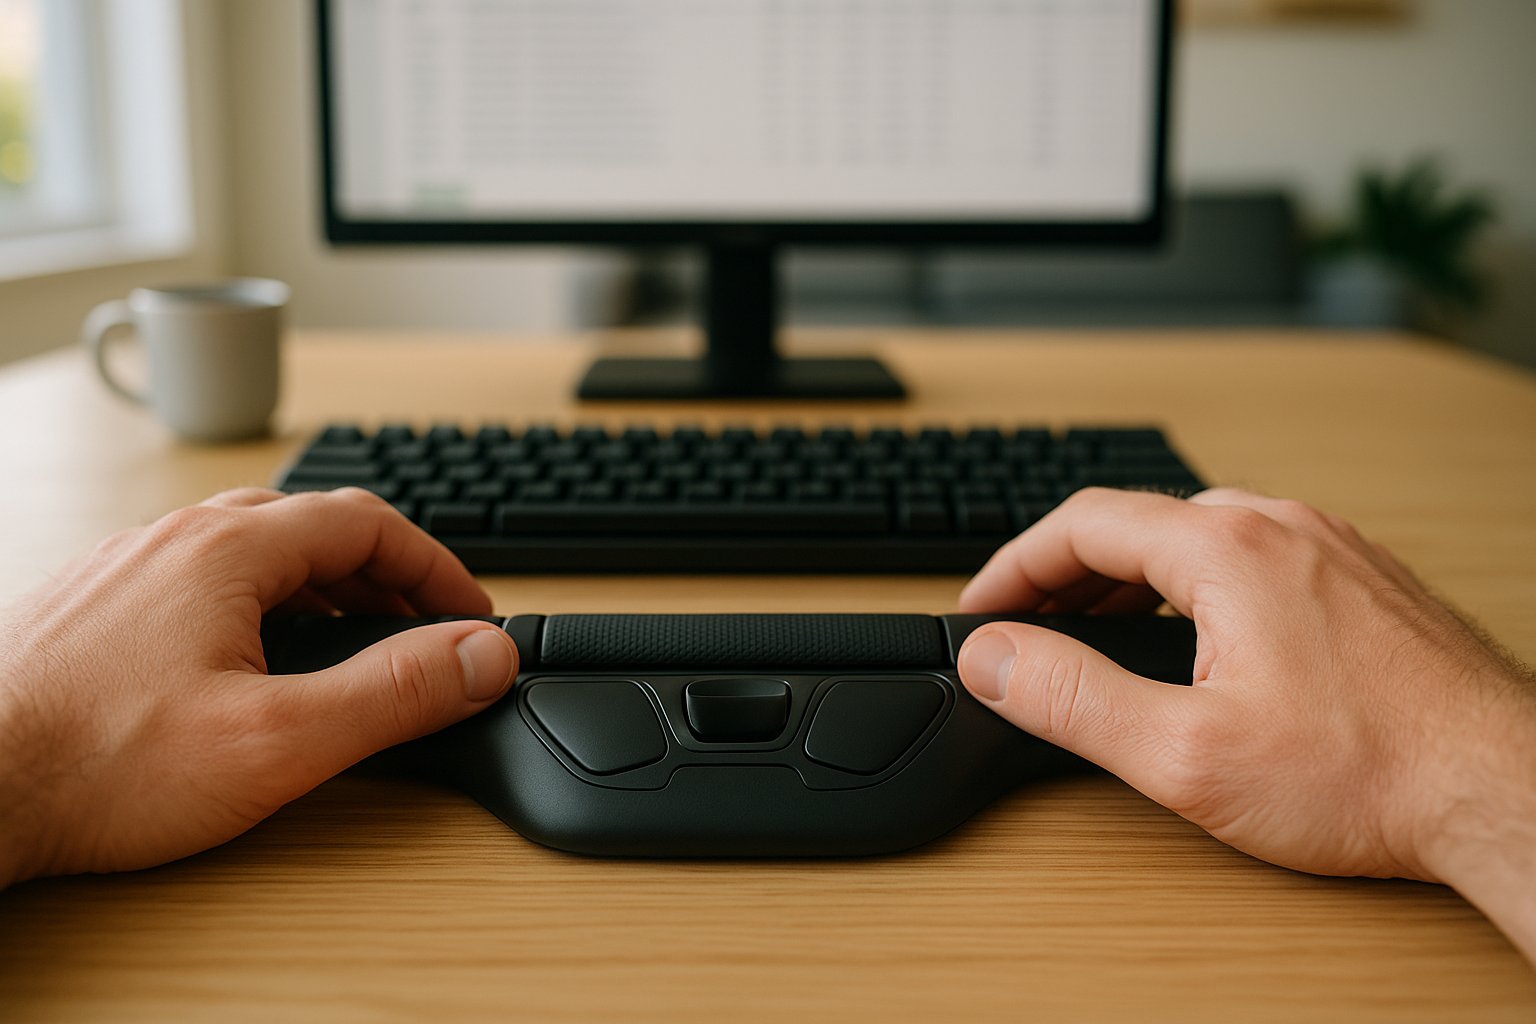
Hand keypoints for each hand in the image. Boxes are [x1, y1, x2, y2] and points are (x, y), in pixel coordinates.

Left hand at [0, 488, 516, 885]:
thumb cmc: (90, 766)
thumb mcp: (278, 740)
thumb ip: (393, 693)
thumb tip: (481, 656)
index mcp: (228, 549)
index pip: (369, 521)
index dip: (437, 566)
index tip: (469, 615)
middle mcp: (174, 540)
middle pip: (314, 525)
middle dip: (385, 573)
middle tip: (422, 628)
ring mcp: (128, 569)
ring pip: (254, 548)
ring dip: (324, 584)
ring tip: (353, 642)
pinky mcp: (95, 607)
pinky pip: (202, 578)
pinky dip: (261, 602)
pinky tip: (253, 660)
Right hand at [955, 487, 1535, 961]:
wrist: (1503, 793)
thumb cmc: (1371, 774)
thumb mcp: (1185, 754)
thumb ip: (1072, 699)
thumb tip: (995, 659)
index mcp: (1227, 549)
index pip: (1080, 524)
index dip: (1012, 566)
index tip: (982, 607)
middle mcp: (1281, 527)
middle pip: (1136, 522)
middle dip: (1066, 573)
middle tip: (1030, 628)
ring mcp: (1330, 547)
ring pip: (1197, 535)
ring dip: (1130, 576)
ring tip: (1096, 633)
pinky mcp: (1362, 579)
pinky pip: (1252, 554)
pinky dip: (1194, 584)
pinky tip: (1195, 637)